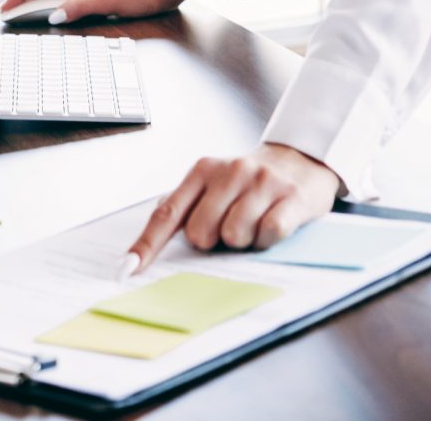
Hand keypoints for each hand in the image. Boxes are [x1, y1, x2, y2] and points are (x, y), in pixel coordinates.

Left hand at [123, 144, 338, 273]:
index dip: (146, 244)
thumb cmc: (248, 183)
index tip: (128, 270)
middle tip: (230, 226)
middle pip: (201, 233)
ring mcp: (262, 182)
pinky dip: (268, 240)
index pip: (167, 213)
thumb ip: (186, 208)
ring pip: (234, 236)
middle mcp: (230, 171)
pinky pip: (268, 234)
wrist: (301, 160)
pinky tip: (272, 224)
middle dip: (213, 241)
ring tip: (254, 222)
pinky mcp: (291, 197)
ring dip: (243, 241)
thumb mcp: (213, 185)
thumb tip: (149, 248)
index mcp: (203, 170)